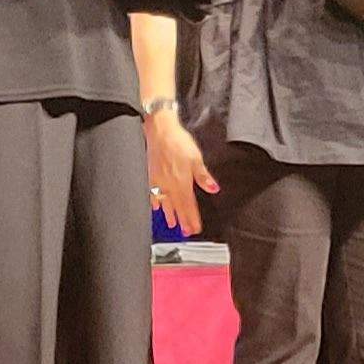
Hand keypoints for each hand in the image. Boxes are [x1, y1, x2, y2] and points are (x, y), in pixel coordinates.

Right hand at [145, 109, 215, 235]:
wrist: (159, 131)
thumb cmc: (177, 142)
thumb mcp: (196, 158)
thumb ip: (204, 176)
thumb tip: (213, 189)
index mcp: (182, 182)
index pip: (189, 205)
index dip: (192, 219)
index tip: (195, 229)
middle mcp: (169, 184)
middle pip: (177, 207)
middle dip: (182, 220)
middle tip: (186, 232)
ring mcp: (158, 181)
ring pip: (164, 202)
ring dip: (168, 214)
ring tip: (172, 224)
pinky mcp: (150, 175)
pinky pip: (152, 193)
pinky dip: (154, 201)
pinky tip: (155, 206)